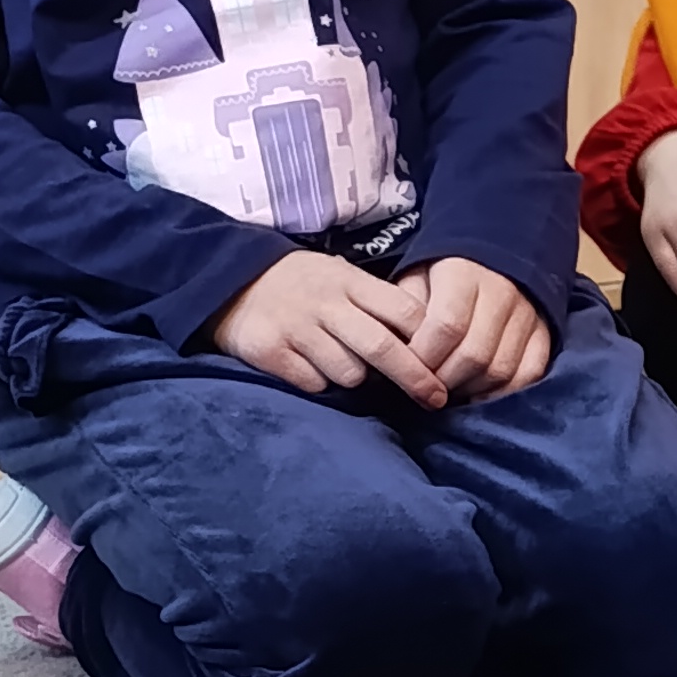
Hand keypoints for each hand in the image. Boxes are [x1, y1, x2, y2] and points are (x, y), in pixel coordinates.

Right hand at [212, 250, 445, 402]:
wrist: (230, 278)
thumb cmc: (303, 285)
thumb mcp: (341, 277)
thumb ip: (377, 303)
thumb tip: (427, 343)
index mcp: (350, 282)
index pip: (405, 311)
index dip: (430, 342)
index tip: (446, 366)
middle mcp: (326, 303)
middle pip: (384, 347)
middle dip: (416, 378)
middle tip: (436, 399)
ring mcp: (297, 327)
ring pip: (350, 374)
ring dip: (355, 379)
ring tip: (340, 362)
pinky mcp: (270, 351)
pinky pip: (314, 384)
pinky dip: (319, 383)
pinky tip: (309, 366)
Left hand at [403, 255, 553, 402]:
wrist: (491, 255)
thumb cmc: (441, 275)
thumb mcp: (414, 278)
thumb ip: (405, 312)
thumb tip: (398, 355)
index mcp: (464, 273)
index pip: (446, 326)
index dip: (424, 357)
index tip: (409, 369)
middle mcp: (502, 292)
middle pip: (475, 355)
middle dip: (444, 380)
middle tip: (427, 386)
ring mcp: (528, 313)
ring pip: (501, 369)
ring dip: (471, 390)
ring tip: (450, 389)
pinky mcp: (545, 332)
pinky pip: (529, 374)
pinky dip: (503, 393)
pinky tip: (480, 393)